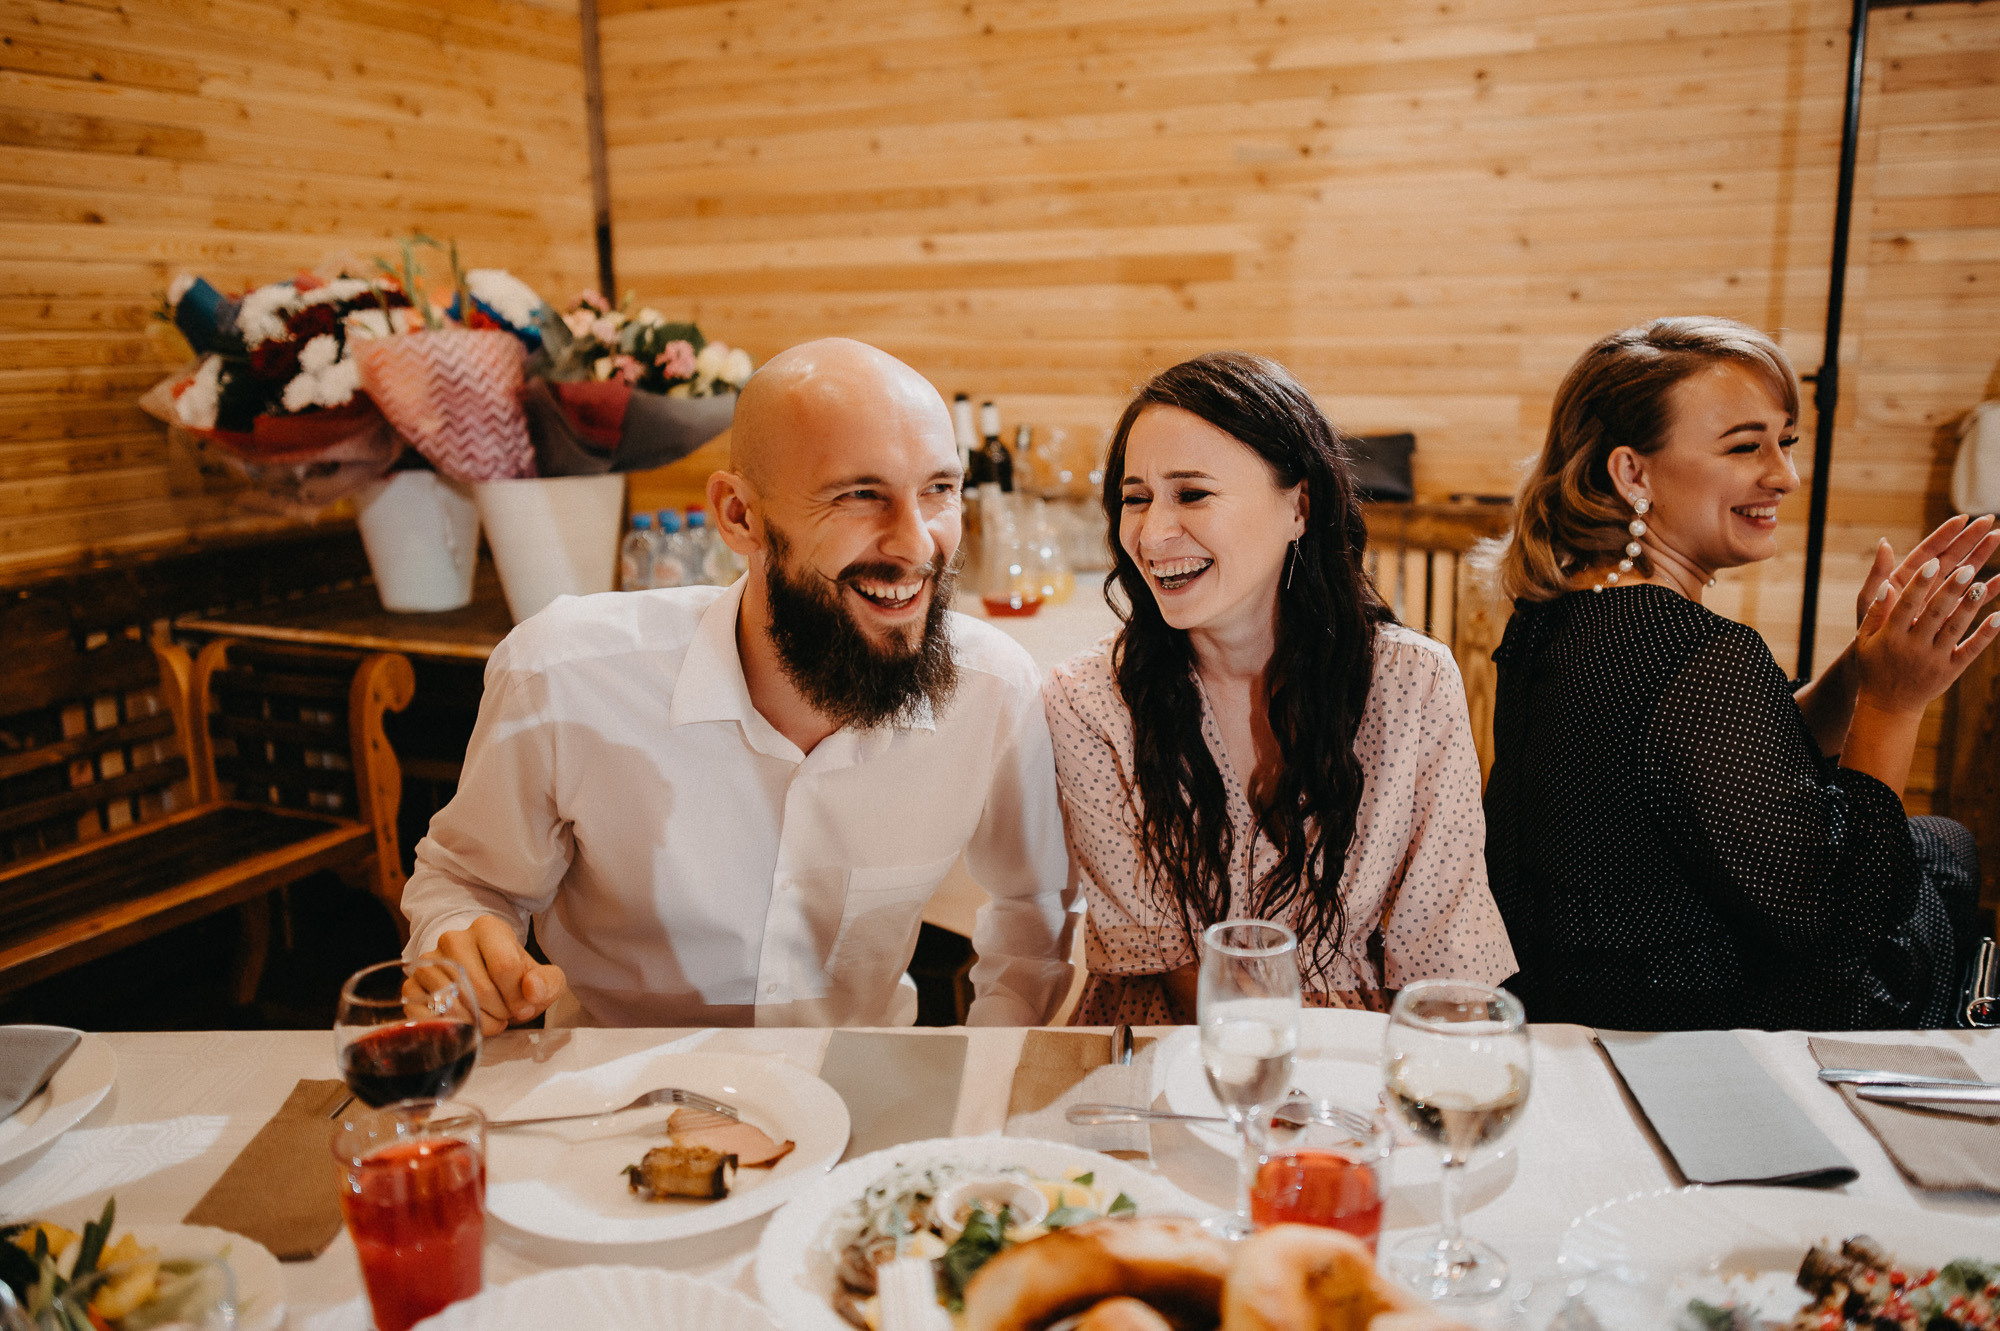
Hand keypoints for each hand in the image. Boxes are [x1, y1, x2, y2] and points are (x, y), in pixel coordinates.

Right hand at [418, 916, 567, 1035]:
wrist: (482, 979)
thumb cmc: (513, 980)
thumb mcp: (542, 979)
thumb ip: (548, 983)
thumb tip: (531, 990)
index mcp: (487, 928)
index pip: (505, 967)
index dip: (519, 997)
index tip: (523, 1006)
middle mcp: (453, 939)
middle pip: (480, 988)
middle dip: (499, 1013)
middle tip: (504, 1016)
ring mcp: (428, 962)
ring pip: (454, 1003)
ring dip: (478, 1023)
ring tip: (488, 1020)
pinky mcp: (411, 986)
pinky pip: (429, 1015)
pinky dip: (451, 1028)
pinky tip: (465, 1025)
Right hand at [1853, 552, 1999, 717]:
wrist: (1888, 706)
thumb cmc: (1874, 666)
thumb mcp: (1865, 640)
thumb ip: (1876, 612)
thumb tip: (1888, 585)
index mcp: (1891, 636)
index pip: (1907, 605)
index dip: (1920, 584)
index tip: (1932, 564)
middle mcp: (1913, 647)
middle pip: (1935, 613)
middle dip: (1951, 590)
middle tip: (1968, 568)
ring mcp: (1934, 660)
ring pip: (1955, 629)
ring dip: (1970, 607)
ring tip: (1982, 584)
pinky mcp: (1951, 671)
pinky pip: (1971, 650)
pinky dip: (1986, 635)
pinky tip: (1999, 617)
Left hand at [1855, 514, 1998, 626]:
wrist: (1877, 659)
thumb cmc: (1868, 627)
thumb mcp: (1869, 600)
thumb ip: (1879, 574)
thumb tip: (1884, 543)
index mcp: (1906, 577)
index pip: (1928, 551)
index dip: (1945, 534)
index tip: (1963, 518)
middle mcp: (1925, 584)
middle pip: (1950, 556)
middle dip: (1969, 538)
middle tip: (1989, 520)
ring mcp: (1939, 599)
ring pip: (1963, 573)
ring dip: (1981, 557)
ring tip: (1998, 537)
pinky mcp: (1950, 615)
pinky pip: (1971, 600)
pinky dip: (1987, 590)